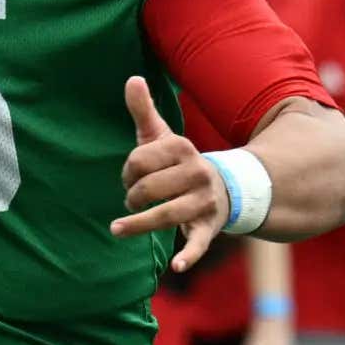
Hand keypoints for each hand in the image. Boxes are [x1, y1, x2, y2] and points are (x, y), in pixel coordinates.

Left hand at [111, 76, 230, 272]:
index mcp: (181, 148)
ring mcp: (203, 201)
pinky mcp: (208, 227)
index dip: (127, 171)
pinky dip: (188, 255)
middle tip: (133, 199)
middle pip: (147, 188)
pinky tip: (176, 266)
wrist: (226, 188)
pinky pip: (198, 242)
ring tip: (117, 229)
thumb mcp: (162, 136)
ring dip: (138, 223)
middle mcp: (196, 172)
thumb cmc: (180, 162)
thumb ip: (144, 109)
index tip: (131, 177)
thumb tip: (132, 78)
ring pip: (165, 214)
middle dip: (132, 197)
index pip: (138, 160)